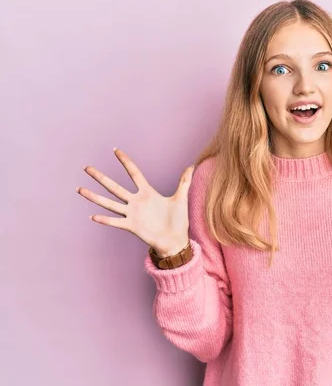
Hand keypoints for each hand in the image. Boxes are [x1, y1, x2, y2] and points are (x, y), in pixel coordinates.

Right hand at [76, 148, 194, 256]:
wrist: (176, 240)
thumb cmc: (178, 220)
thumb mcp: (181, 198)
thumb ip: (184, 182)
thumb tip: (192, 166)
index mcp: (147, 193)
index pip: (133, 173)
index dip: (125, 161)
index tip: (115, 150)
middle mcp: (136, 202)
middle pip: (115, 186)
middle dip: (101, 177)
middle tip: (86, 168)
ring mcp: (132, 214)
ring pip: (110, 203)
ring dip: (95, 197)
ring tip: (80, 189)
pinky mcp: (131, 226)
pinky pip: (115, 222)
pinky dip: (105, 220)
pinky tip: (92, 216)